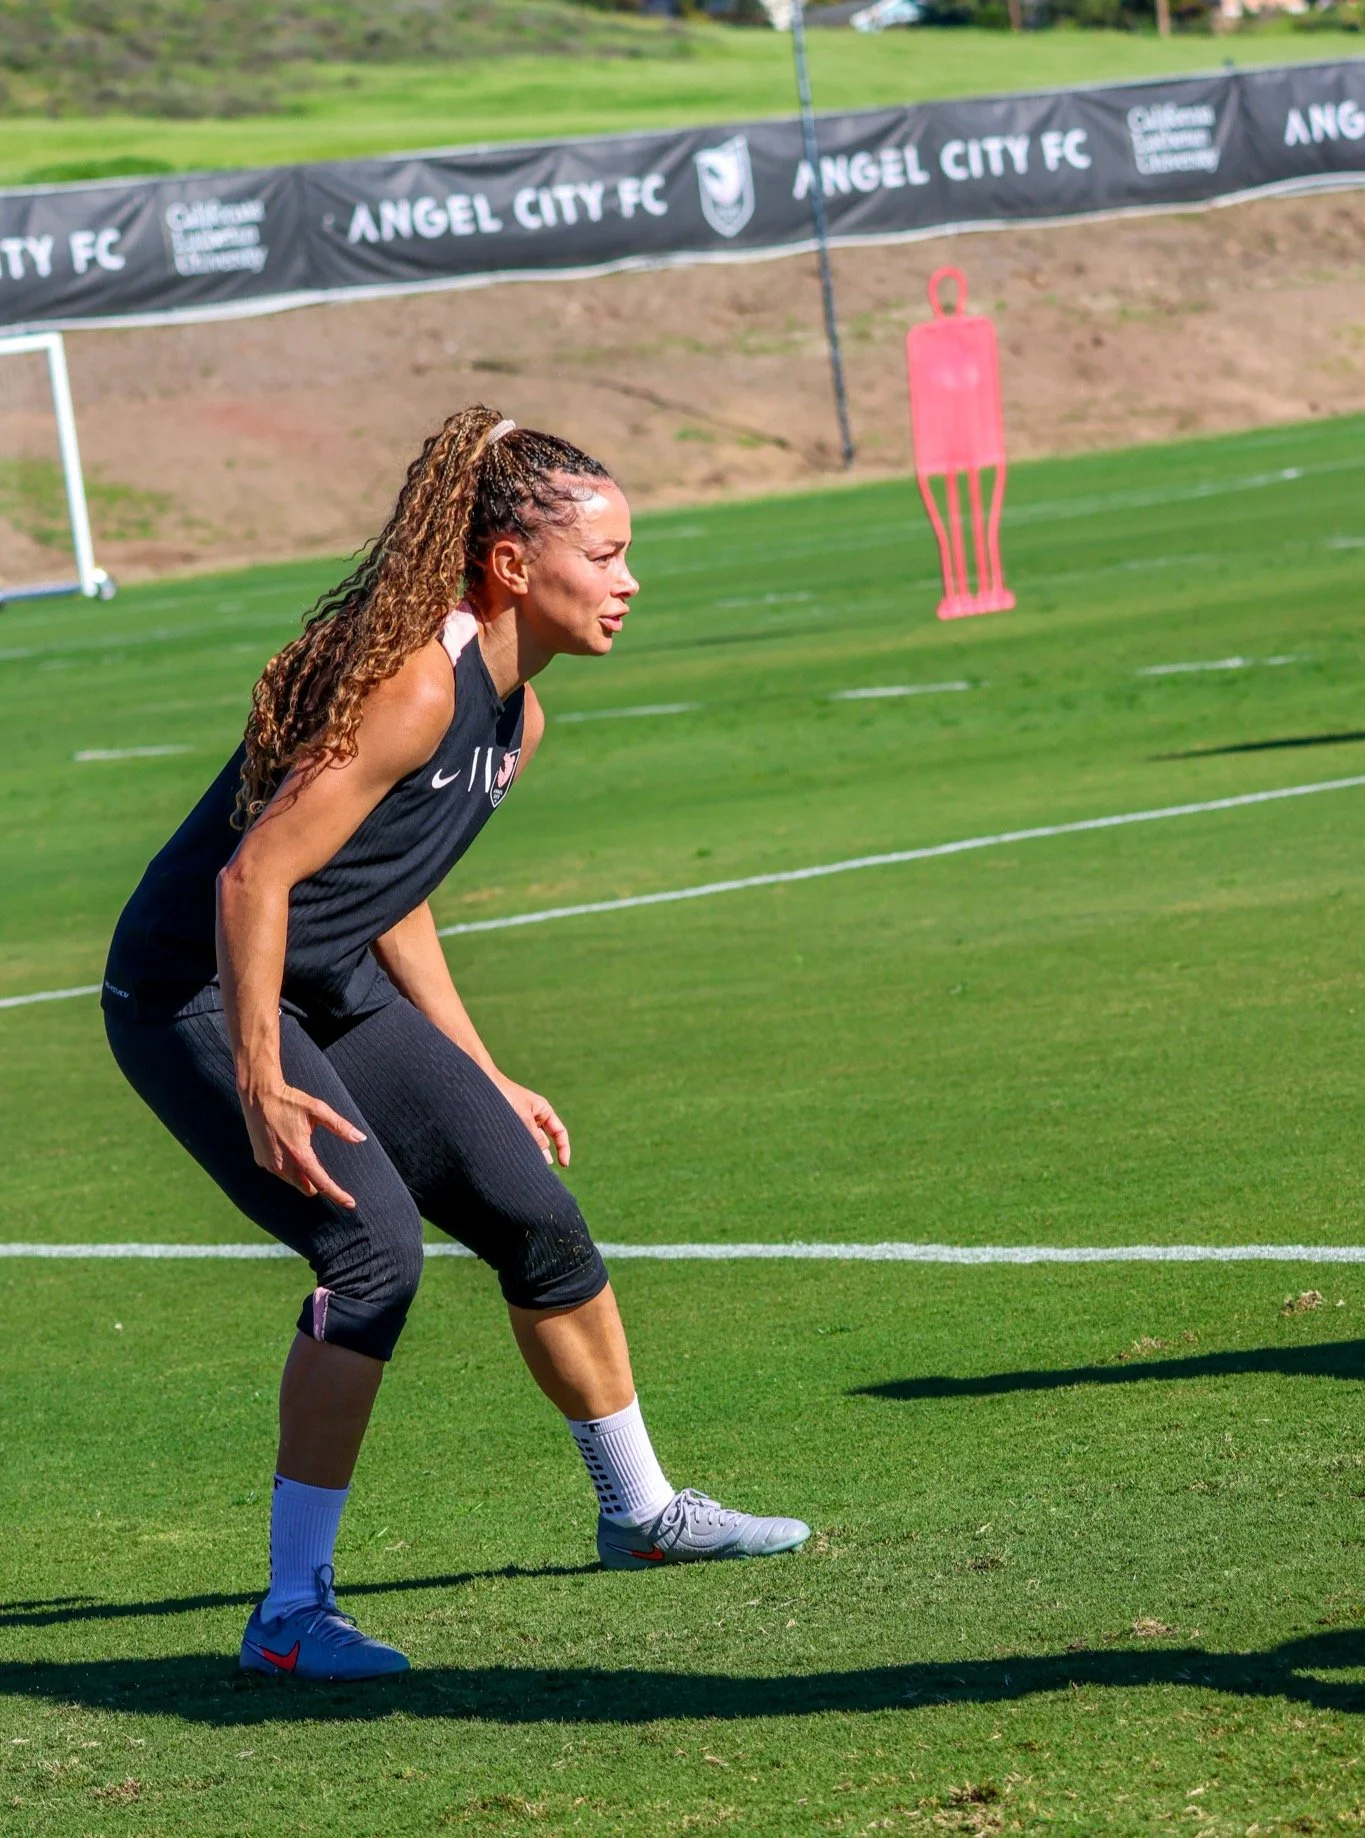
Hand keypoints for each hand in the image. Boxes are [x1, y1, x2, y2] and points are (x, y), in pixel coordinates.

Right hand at [238, 1080, 366, 1207]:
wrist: (257, 1095)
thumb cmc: (290, 1101)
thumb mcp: (318, 1110)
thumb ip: (340, 1126)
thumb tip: (361, 1138)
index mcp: (300, 1155)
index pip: (322, 1183)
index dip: (338, 1195)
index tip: (350, 1204)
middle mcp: (283, 1165)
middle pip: (308, 1188)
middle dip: (318, 1184)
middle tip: (324, 1167)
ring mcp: (269, 1165)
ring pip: (293, 1182)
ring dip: (302, 1175)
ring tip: (302, 1150)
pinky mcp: (260, 1161)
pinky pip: (280, 1173)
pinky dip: (288, 1168)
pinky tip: (287, 1148)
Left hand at [493, 1074, 570, 1167]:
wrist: (480, 1087)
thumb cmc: (504, 1095)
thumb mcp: (523, 1118)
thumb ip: (536, 1138)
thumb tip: (548, 1160)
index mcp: (544, 1110)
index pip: (559, 1133)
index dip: (564, 1148)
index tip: (564, 1164)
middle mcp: (535, 1117)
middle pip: (546, 1141)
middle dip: (543, 1155)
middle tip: (539, 1170)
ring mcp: (522, 1123)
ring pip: (531, 1143)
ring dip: (528, 1152)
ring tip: (522, 1163)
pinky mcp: (510, 1128)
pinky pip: (519, 1142)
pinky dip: (518, 1149)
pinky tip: (512, 1156)